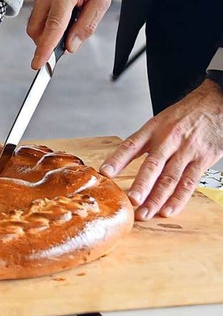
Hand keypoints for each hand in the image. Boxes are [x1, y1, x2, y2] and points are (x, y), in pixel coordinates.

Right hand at [27, 0, 114, 68]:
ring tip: (70, 19)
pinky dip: (48, 21)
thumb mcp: (102, 0)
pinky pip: (38, 15)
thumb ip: (86, 25)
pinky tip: (64, 12)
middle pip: (37, 30)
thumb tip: (71, 46)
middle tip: (67, 39)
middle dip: (47, 42)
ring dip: (49, 31)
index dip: (44, 48)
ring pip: (35, 24)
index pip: (52, 27)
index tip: (38, 64)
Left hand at [100, 81, 222, 219]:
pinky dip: (178, 198)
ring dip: (157, 198)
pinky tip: (168, 210)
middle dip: (141, 185)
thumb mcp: (159, 121)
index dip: (117, 159)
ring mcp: (186, 150)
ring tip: (145, 213)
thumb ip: (143, 142)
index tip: (104, 173)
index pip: (131, 145)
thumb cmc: (184, 115)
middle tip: (131, 201)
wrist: (215, 103)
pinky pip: (189, 182)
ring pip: (170, 178)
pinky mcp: (203, 159)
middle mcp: (168, 140)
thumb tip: (119, 162)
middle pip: (153, 165)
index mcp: (153, 129)